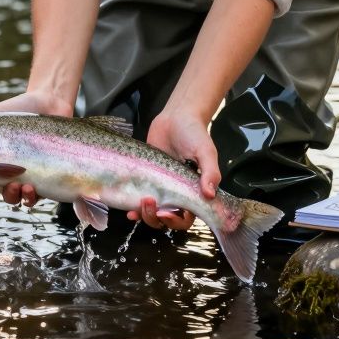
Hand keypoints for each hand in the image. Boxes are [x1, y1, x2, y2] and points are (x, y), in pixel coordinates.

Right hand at [0, 91, 71, 204]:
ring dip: (15, 196)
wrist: (49, 103)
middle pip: (0, 193)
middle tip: (7, 186)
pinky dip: (31, 197)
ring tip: (22, 186)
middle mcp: (7, 171)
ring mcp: (26, 175)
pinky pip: (37, 196)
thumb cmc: (17, 109)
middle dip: (1, 194)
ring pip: (16, 197)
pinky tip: (32, 188)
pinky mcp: (45, 177)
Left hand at [127, 110, 220, 230]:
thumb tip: (210, 194)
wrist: (176, 117)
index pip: (187, 218)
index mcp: (193, 192)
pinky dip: (132, 207)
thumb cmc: (194, 133)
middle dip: (156, 218)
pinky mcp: (145, 180)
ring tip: (138, 204)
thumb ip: (210, 172)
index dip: (177, 221)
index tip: (167, 213)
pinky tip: (128, 207)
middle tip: (150, 203)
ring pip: (151, 213)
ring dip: (144, 215)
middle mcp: (176, 194)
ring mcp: (159, 188)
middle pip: (166, 220)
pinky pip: (138, 199)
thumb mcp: (206, 151)